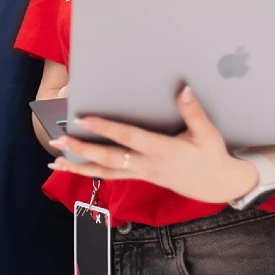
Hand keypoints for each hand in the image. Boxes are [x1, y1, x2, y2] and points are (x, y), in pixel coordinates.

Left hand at [48, 86, 257, 203]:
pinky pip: (111, 176)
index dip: (106, 129)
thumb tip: (183, 89)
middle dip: (82, 150)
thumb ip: (193, 111)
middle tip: (59, 141)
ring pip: (106, 173)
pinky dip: (90, 172)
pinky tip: (73, 168)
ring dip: (79, 167)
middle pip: (110, 159)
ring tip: (55, 162)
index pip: (128, 138)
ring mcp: (142, 174)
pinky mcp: (140, 178)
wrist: (219, 185)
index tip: (84, 119)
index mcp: (163, 151)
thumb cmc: (212, 156)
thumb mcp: (208, 133)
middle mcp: (148, 165)